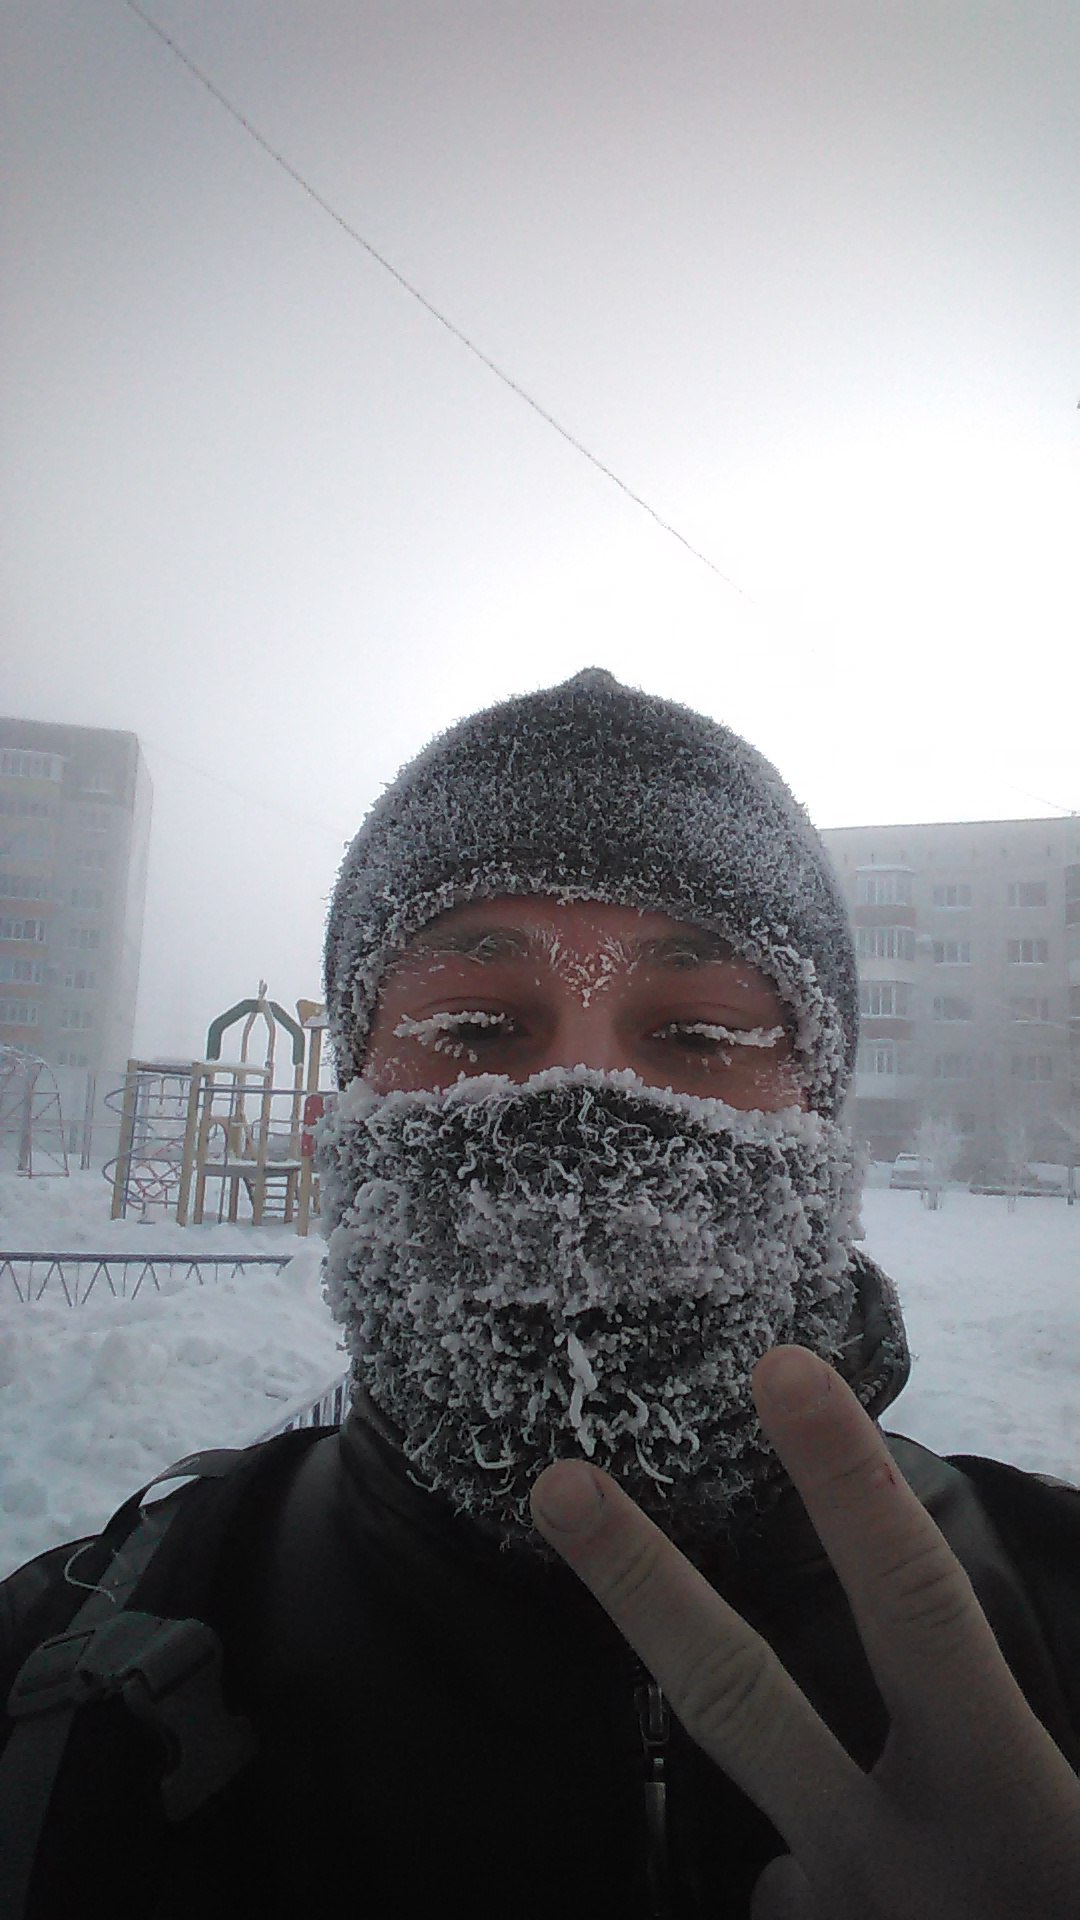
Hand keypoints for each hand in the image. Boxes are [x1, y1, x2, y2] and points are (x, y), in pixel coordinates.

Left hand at [530, 1345, 1079, 1918]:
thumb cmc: (1070, 1898)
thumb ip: (1051, 1774)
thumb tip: (985, 1701)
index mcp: (1003, 1813)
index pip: (919, 1613)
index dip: (848, 1488)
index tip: (780, 1368)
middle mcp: (892, 1872)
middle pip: (743, 1702)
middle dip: (642, 1584)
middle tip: (555, 1484)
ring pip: (793, 1852)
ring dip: (839, 1869)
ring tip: (932, 1905)